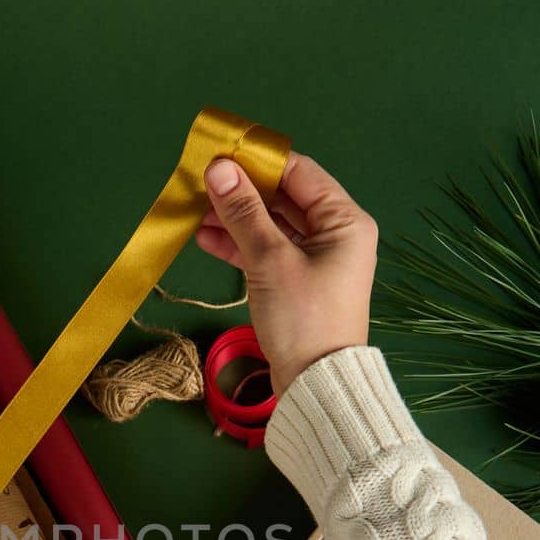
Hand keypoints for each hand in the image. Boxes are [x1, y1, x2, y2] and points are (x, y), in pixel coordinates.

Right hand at [196, 152, 377, 393]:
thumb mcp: (269, 260)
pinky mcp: (297, 283)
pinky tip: (205, 237)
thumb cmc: (303, 319)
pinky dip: (239, 245)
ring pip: (271, 225)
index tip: (220, 154)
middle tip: (201, 182)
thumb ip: (243, 212)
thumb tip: (219, 169)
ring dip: (235, 218)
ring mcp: (316, 260)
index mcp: (344, 220)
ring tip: (195, 210)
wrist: (315, 385)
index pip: (299, 172)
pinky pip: (266, 252)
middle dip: (241, 191)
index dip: (258, 161)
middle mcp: (336, 234)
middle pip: (283, 198)